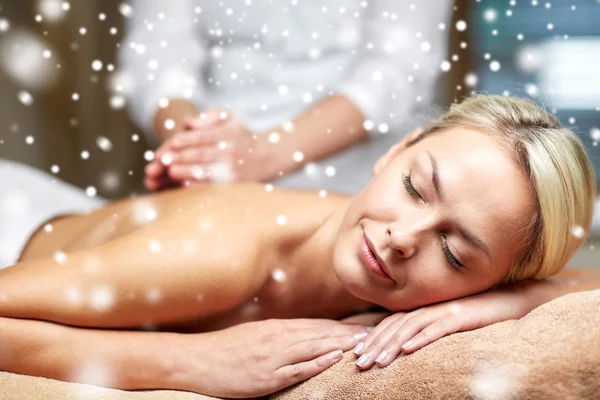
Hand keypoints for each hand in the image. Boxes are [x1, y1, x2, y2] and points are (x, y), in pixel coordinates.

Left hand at [145, 110, 275, 189]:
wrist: (266, 156)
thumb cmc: (241, 136)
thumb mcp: (229, 119)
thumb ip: (208, 116)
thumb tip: (186, 122)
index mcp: (227, 134)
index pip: (203, 136)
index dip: (186, 140)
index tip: (171, 143)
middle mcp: (230, 151)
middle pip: (201, 154)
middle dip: (181, 157)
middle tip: (163, 160)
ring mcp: (232, 168)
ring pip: (206, 170)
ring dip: (187, 171)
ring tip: (171, 171)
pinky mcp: (233, 183)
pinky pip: (214, 185)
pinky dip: (199, 185)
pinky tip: (185, 184)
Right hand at [172, 318, 369, 397]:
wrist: (198, 360)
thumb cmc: (226, 349)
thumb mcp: (256, 335)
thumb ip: (279, 335)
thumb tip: (301, 335)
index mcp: (277, 329)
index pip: (317, 326)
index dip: (341, 328)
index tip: (362, 327)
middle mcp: (279, 338)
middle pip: (321, 334)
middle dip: (349, 334)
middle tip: (374, 333)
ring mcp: (274, 357)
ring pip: (314, 347)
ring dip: (341, 345)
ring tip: (364, 343)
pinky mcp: (267, 376)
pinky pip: (298, 369)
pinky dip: (318, 363)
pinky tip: (335, 359)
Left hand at [352, 285, 537, 369]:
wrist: (511, 301)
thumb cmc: (480, 315)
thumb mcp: (449, 324)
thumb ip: (429, 331)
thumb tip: (408, 348)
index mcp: (424, 309)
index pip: (392, 323)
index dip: (372, 336)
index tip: (356, 352)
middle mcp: (430, 308)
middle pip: (395, 326)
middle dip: (375, 344)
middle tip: (358, 362)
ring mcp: (445, 311)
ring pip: (411, 327)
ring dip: (392, 345)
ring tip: (377, 361)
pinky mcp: (461, 316)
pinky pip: (438, 328)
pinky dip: (422, 338)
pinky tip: (409, 350)